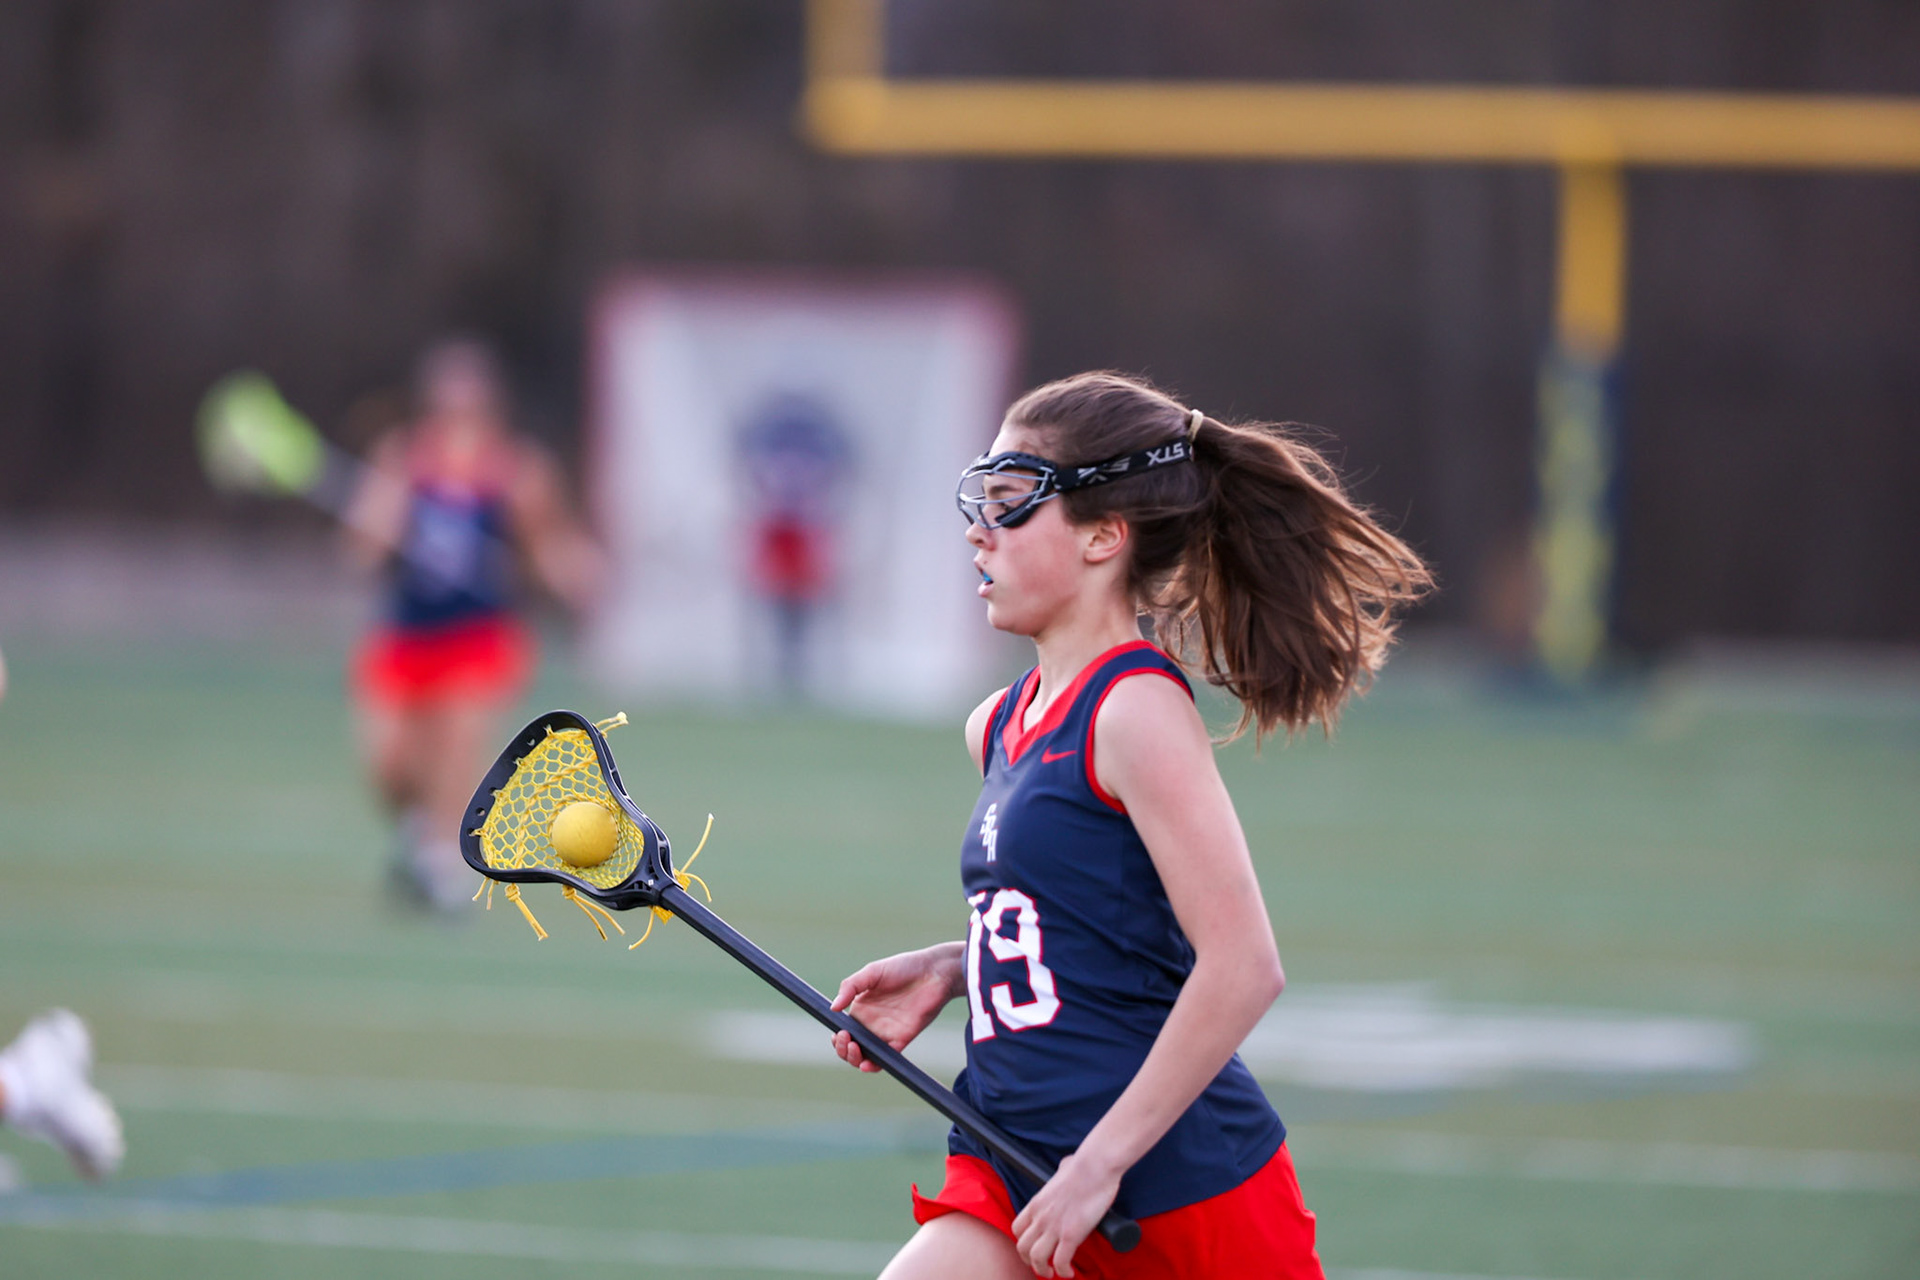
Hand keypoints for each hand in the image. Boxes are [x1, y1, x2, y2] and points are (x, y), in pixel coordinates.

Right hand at [828, 943, 962, 1071]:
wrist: (934, 972)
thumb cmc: (904, 967)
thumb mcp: (872, 972)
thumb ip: (850, 987)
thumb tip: (832, 1008)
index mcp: (861, 1009)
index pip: (843, 1030)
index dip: (837, 1037)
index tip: (837, 1033)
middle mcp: (872, 1024)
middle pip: (851, 1047)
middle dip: (842, 1049)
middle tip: (845, 1038)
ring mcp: (886, 1033)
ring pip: (865, 1056)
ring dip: (854, 1059)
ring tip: (854, 1047)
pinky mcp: (902, 1040)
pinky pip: (886, 1059)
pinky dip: (874, 1065)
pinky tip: (866, 1064)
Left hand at [1011, 1150, 1123, 1277]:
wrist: (1095, 1166)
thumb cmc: (1083, 1165)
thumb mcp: (1062, 1169)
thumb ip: (1060, 1173)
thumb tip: (1067, 1168)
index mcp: (1037, 1203)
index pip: (1018, 1229)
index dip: (1024, 1242)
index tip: (1034, 1247)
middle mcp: (1040, 1217)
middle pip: (1022, 1248)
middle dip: (1029, 1261)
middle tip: (1042, 1265)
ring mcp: (1054, 1227)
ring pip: (1036, 1258)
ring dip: (1043, 1270)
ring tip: (1053, 1273)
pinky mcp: (1071, 1235)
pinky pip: (1060, 1262)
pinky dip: (1063, 1271)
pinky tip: (1069, 1273)